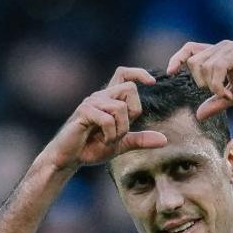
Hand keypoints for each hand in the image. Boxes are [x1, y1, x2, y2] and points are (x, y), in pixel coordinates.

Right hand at [43, 67, 168, 169]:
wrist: (69, 159)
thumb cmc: (91, 148)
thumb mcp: (121, 144)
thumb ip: (141, 139)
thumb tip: (164, 140)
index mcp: (109, 100)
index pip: (124, 74)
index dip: (139, 73)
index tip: (152, 82)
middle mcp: (101, 96)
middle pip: (130, 89)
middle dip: (134, 112)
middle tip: (122, 132)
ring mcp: (92, 102)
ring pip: (120, 108)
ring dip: (121, 130)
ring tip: (110, 140)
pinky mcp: (84, 112)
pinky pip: (107, 119)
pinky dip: (111, 134)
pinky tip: (103, 142)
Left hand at [166, 40, 232, 119]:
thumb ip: (216, 103)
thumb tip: (198, 115)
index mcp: (218, 54)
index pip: (190, 49)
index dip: (177, 59)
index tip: (170, 72)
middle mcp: (222, 47)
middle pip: (193, 61)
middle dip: (200, 83)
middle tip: (219, 94)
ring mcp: (231, 48)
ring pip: (203, 66)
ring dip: (212, 87)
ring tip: (228, 96)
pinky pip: (217, 68)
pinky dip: (218, 85)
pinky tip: (229, 94)